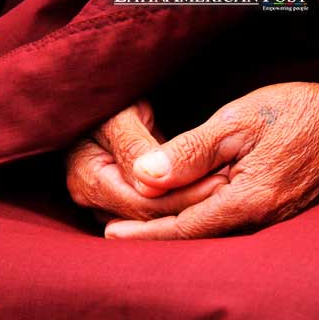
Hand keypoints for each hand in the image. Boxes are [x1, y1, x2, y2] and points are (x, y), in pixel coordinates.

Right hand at [66, 100, 227, 220]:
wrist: (110, 100)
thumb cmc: (112, 100)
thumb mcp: (121, 115)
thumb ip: (134, 148)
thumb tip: (149, 185)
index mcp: (87, 178)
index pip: (141, 204)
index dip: (183, 196)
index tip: (220, 182)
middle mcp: (93, 199)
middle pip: (151, 217)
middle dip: (192, 204)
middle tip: (231, 187)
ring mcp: (108, 205)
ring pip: (157, 220)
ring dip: (192, 207)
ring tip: (229, 190)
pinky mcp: (128, 202)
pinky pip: (159, 212)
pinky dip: (186, 203)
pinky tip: (214, 193)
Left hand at [105, 65, 318, 239]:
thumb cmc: (299, 113)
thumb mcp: (238, 121)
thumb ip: (191, 150)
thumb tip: (146, 176)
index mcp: (248, 200)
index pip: (184, 228)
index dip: (145, 233)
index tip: (111, 235)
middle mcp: (264, 220)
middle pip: (199, 236)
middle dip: (157, 232)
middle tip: (116, 228)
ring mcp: (279, 220)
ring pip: (219, 233)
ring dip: (182, 228)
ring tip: (146, 221)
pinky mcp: (287, 213)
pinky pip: (239, 225)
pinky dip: (209, 220)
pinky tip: (193, 210)